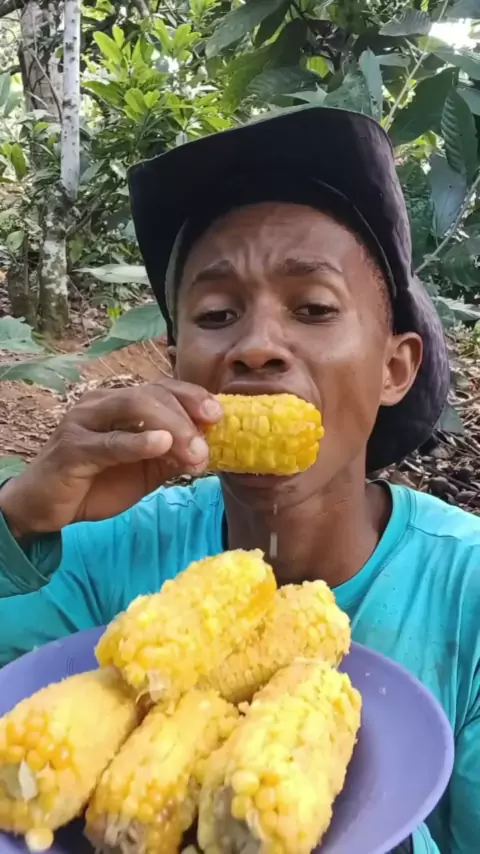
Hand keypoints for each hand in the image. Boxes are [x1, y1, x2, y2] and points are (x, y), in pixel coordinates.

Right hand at [0, 379, 222, 536]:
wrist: (45, 507)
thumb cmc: (95, 483)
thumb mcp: (144, 470)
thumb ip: (171, 456)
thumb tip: (207, 449)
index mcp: (120, 404)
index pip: (162, 388)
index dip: (192, 396)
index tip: (219, 415)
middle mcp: (102, 403)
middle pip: (151, 393)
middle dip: (186, 416)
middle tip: (207, 446)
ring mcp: (84, 422)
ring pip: (133, 406)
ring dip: (170, 427)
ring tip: (194, 451)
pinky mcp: (71, 449)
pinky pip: (108, 442)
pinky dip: (137, 441)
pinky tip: (161, 445)